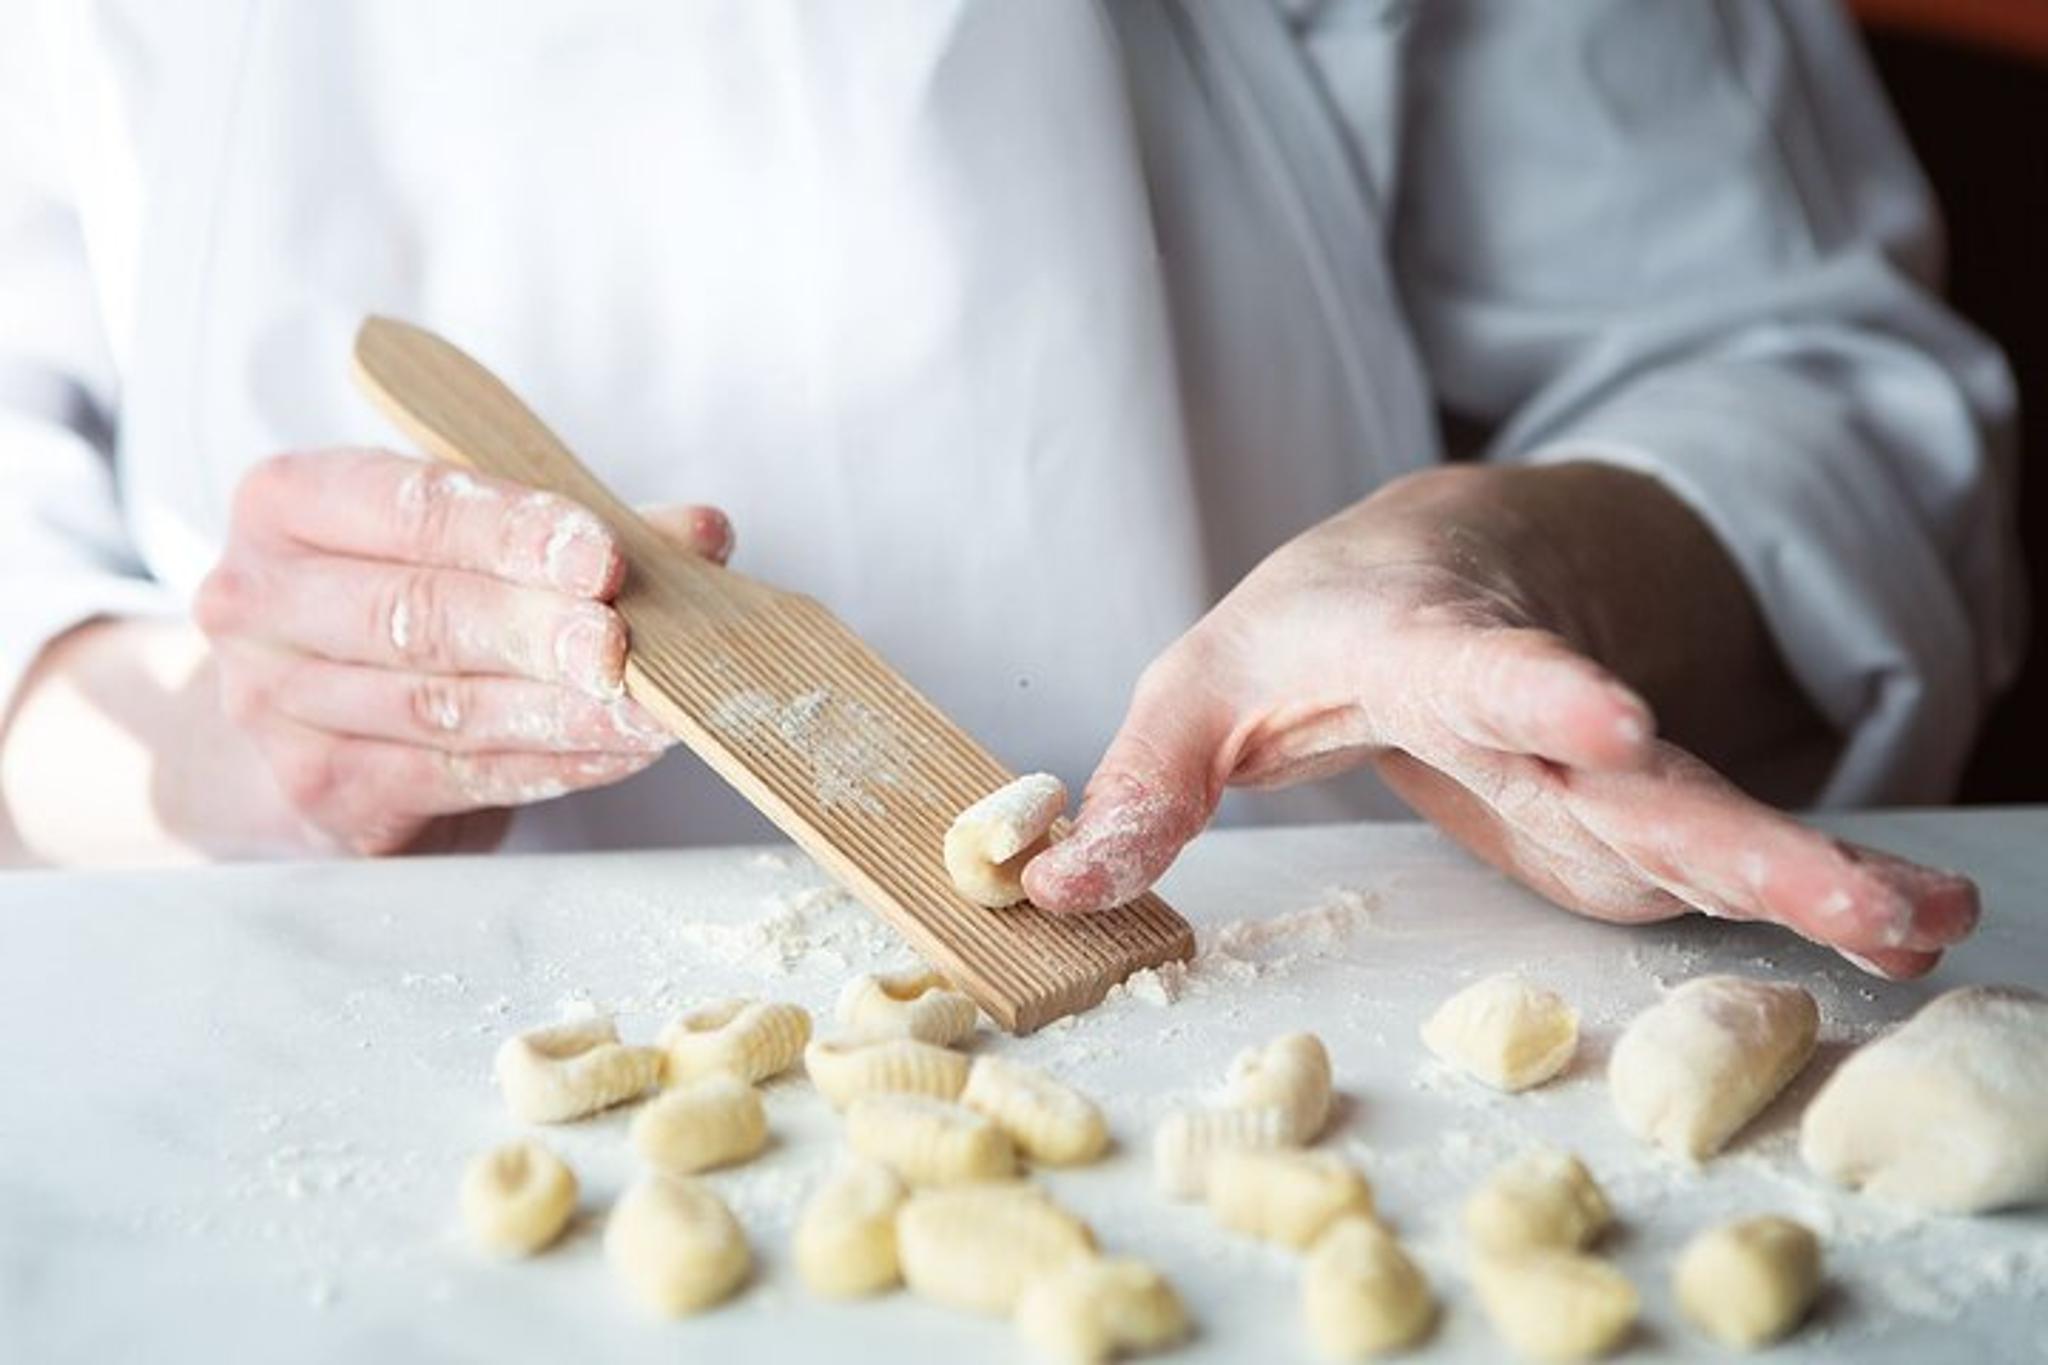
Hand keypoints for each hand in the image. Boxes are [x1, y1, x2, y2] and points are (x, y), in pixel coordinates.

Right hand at [194, 450, 731, 854]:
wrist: (294, 724)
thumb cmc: (395, 602)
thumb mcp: (467, 543)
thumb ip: (579, 530)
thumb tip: (700, 532)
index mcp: (289, 503)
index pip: (407, 506)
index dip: (511, 531)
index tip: (601, 554)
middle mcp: (259, 599)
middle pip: (418, 614)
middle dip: (538, 632)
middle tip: (622, 645)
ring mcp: (275, 704)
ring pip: (442, 706)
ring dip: (561, 711)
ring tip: (649, 708)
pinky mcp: (319, 790)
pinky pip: (453, 776)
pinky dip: (550, 764)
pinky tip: (616, 751)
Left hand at [1024, 463, 1977, 978]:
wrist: (1436, 563)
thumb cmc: (1311, 617)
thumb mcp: (1201, 680)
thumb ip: (1139, 784)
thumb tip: (1050, 888)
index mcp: (1423, 639)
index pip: (1480, 662)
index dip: (1541, 692)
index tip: (1608, 719)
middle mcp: (1535, 702)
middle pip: (1639, 770)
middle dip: (1746, 838)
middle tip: (1861, 898)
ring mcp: (1593, 765)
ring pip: (1703, 821)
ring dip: (1810, 876)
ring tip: (1923, 920)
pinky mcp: (1616, 817)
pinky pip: (1704, 862)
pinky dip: (1799, 895)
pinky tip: (1907, 927)